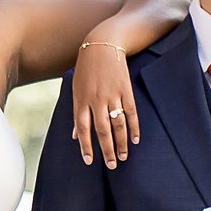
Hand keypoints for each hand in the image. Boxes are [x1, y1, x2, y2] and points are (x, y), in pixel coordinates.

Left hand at [71, 37, 140, 167]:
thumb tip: (75, 136)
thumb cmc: (86, 70)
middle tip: (112, 165)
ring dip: (121, 142)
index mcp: (82, 100)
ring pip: (117, 124)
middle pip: (102, 130)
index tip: (89, 161)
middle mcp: (96, 100)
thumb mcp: (76, 90)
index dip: (86, 146)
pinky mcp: (126, 90)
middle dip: (107, 150)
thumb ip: (77, 114)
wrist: (102, 46)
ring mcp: (112, 95)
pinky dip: (134, 127)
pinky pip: (131, 112)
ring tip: (123, 157)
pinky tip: (135, 140)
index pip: (83, 129)